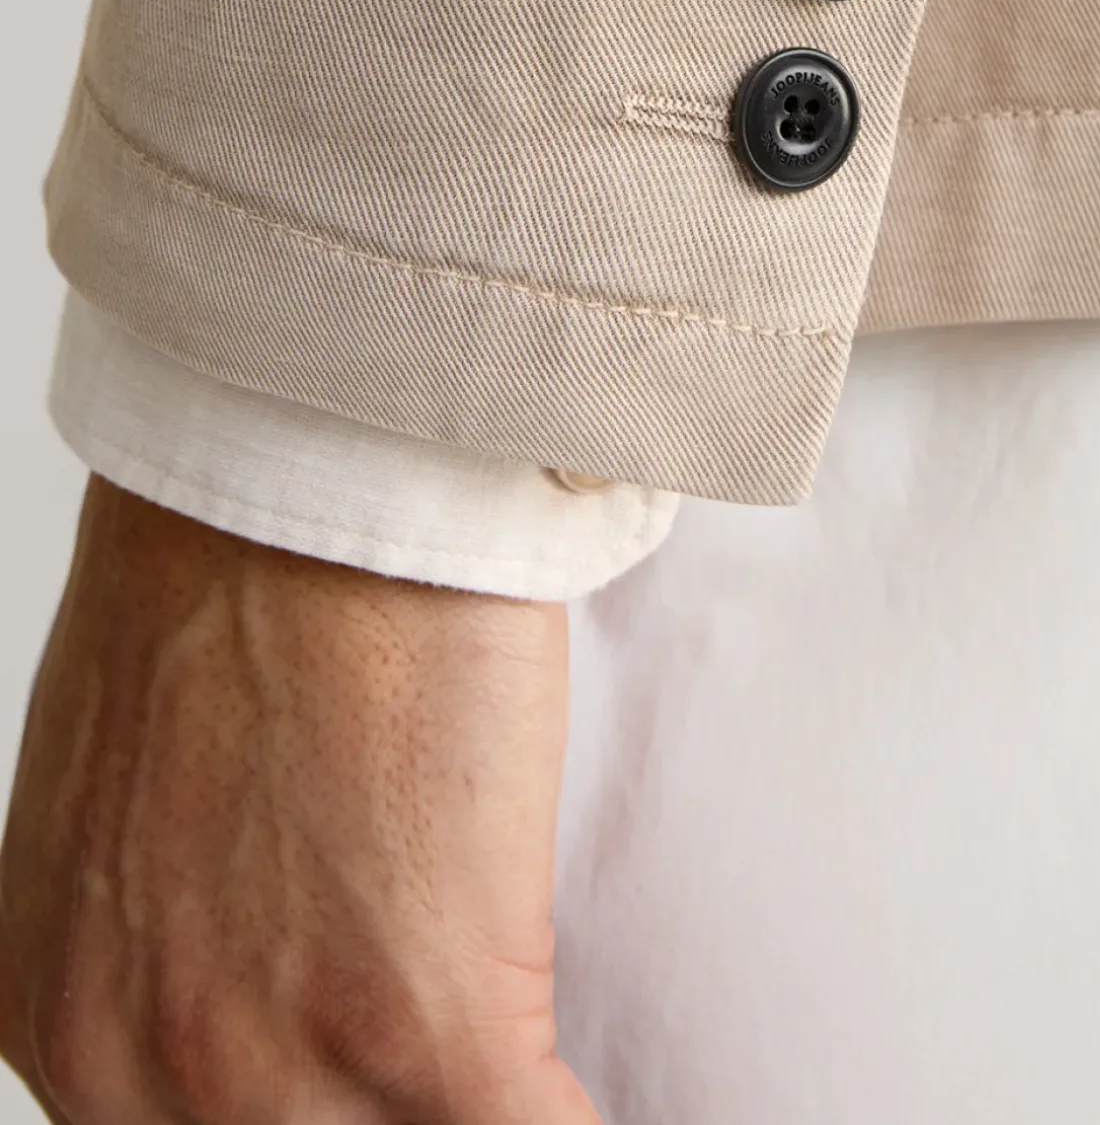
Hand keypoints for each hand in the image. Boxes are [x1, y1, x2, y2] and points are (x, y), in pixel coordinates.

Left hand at [0, 476, 601, 1122]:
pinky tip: (605, 1097)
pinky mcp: (422, 1030)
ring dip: (482, 1116)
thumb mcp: (139, 787)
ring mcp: (268, 1069)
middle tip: (452, 1065)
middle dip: (389, 1116)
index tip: (370, 1085)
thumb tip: (269, 945)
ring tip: (536, 1080)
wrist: (313, 475)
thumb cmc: (250, 567)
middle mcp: (136, 1072)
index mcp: (57, 1013)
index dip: (311, 1112)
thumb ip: (178, 913)